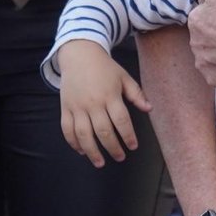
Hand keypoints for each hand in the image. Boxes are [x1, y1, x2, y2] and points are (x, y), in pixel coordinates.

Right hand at [56, 40, 150, 166]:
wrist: (79, 54)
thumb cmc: (104, 67)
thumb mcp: (124, 77)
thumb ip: (136, 94)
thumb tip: (149, 109)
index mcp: (110, 95)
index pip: (121, 121)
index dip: (128, 136)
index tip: (133, 146)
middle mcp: (93, 102)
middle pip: (103, 131)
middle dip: (113, 148)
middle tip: (120, 157)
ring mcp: (77, 106)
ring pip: (84, 135)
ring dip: (92, 152)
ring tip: (100, 162)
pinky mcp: (66, 107)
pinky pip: (67, 129)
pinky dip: (73, 142)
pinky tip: (82, 150)